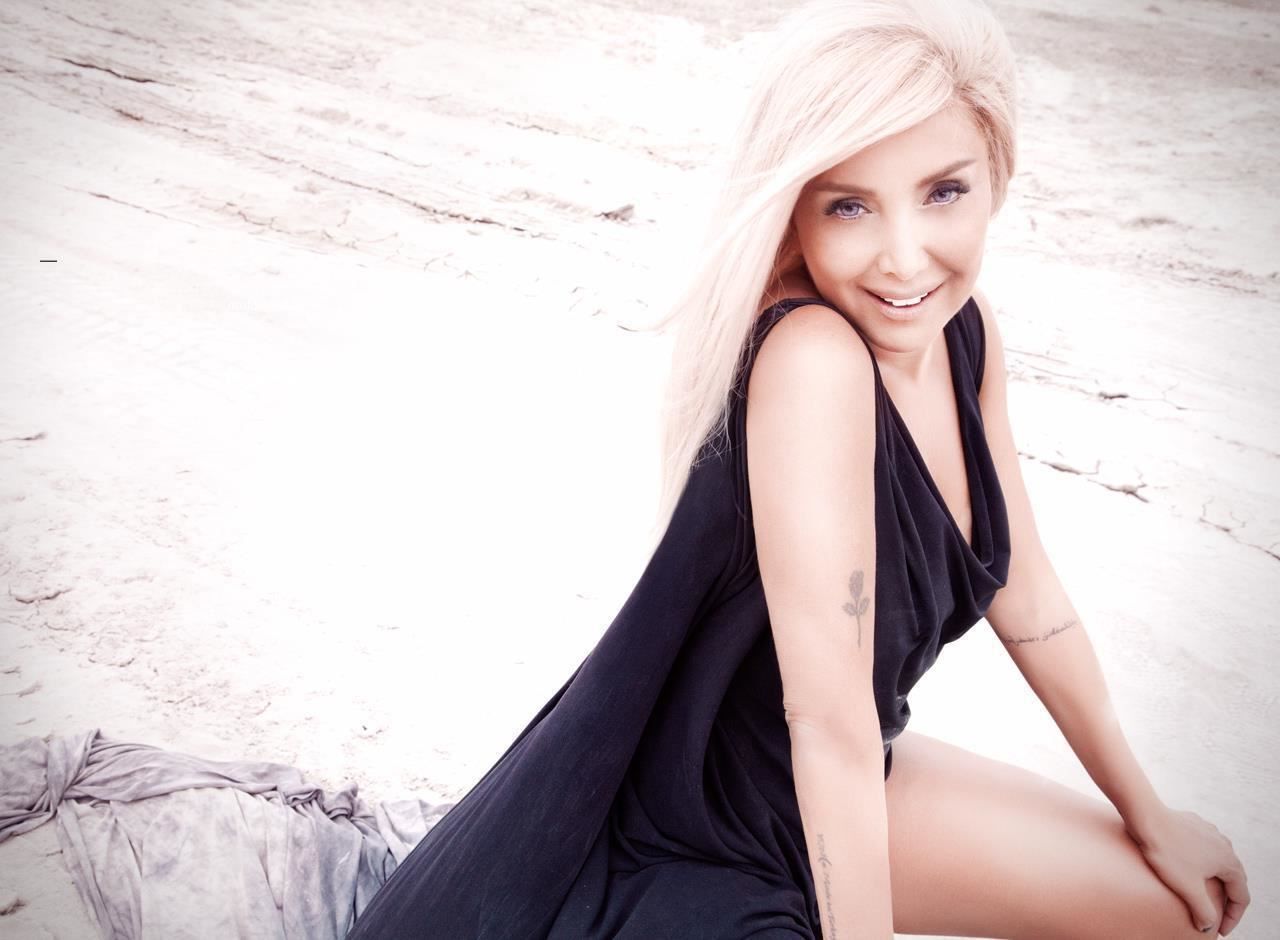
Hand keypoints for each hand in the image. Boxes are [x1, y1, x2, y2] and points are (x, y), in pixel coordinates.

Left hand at [1126, 806, 1249, 935]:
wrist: (1146, 817)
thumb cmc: (1168, 852)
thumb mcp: (1188, 888)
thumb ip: (1203, 911)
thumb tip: (1207, 925)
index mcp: (1229, 861)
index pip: (1241, 896)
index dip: (1233, 917)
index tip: (1219, 930)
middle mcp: (1224, 844)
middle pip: (1232, 879)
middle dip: (1226, 900)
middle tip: (1215, 916)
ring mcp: (1209, 832)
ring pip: (1217, 862)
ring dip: (1214, 880)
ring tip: (1203, 893)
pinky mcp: (1193, 824)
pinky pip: (1202, 849)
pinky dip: (1200, 864)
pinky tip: (1187, 867)